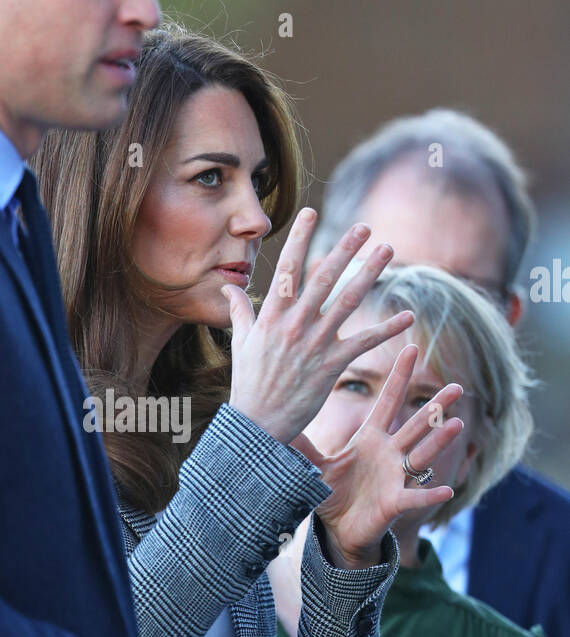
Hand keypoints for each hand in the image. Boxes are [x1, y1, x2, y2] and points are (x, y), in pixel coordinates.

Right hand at [224, 208, 414, 443]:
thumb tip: (227, 288)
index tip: (311, 212)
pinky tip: (409, 316)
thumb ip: (240, 312)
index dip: (300, 238)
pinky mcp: (332, 365)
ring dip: (370, 273)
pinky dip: (387, 328)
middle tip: (365, 227)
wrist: (258, 423)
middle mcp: (295, 324)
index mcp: (272, 315)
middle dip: (345, 248)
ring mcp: (315, 343)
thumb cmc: (249, 384)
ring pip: (348, 300)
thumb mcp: (241, 343)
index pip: (287, 268)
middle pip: (324, 276)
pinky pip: (365, 341)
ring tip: (388, 250)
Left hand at [294, 344, 462, 565]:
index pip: (388, 402)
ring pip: (421, 455)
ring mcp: (395, 477)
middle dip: (435, 406)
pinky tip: (447, 490)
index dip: (399, 377)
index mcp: (371, 439)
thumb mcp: (315, 464)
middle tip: (457, 386)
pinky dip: (430, 494)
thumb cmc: (332, 493)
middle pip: (415, 425)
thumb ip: (302, 442)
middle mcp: (388, 454)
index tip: (411, 347)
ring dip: (438, 440)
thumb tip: (279, 415)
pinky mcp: (395, 503)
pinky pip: (415, 497)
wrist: (339, 529)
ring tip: (457, 423)